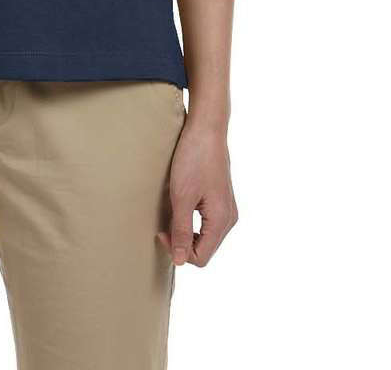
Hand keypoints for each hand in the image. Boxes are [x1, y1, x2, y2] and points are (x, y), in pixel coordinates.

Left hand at [157, 123, 237, 266]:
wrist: (206, 128)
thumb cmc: (193, 159)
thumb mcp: (182, 197)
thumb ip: (182, 231)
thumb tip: (180, 262)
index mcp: (222, 220)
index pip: (200, 258)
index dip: (177, 251)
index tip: (161, 231)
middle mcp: (229, 218)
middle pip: (204, 249)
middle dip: (182, 242)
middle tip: (162, 224)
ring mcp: (226, 208)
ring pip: (205, 236)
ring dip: (186, 230)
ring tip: (170, 212)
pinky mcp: (220, 199)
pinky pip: (206, 222)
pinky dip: (191, 220)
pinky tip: (180, 205)